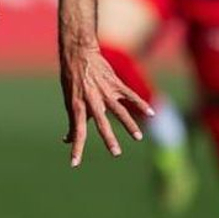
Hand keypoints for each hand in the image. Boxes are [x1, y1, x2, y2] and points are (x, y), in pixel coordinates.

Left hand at [59, 41, 153, 165]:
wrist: (79, 54)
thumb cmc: (72, 80)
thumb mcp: (69, 100)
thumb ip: (73, 121)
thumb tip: (67, 139)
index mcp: (77, 106)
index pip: (77, 131)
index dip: (76, 148)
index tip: (74, 163)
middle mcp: (91, 100)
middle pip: (101, 123)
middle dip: (109, 139)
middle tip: (116, 153)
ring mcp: (105, 92)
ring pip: (119, 111)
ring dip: (130, 125)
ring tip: (138, 138)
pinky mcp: (115, 84)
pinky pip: (130, 95)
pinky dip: (140, 104)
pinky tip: (151, 113)